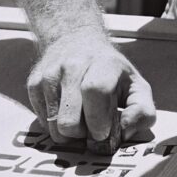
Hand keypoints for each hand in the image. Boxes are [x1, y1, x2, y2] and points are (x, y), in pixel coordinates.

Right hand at [26, 33, 156, 152]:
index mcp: (104, 63)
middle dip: (82, 135)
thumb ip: (142, 111)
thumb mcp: (137, 86)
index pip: (95, 91)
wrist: (77, 42)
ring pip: (53, 124)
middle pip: (69, 118)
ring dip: (68, 134)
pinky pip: (42, 120)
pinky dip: (55, 126)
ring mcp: (50, 74)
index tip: (103, 134)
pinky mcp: (34, 83)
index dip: (98, 119)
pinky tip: (67, 112)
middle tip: (92, 131)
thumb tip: (125, 131)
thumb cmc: (112, 73)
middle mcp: (73, 65)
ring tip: (81, 121)